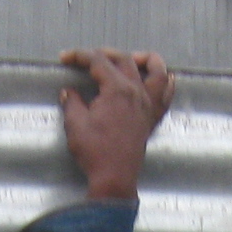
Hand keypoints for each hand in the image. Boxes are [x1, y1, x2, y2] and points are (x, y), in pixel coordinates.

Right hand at [57, 48, 172, 201]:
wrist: (114, 177)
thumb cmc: (95, 152)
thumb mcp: (75, 124)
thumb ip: (72, 103)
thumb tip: (68, 92)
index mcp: (117, 89)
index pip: (99, 62)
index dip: (80, 56)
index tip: (66, 58)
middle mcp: (136, 92)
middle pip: (124, 60)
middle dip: (105, 54)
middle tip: (88, 58)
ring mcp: (148, 105)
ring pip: (156, 71)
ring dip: (146, 60)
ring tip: (135, 57)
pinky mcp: (152, 119)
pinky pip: (166, 95)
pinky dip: (166, 82)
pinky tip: (165, 77)